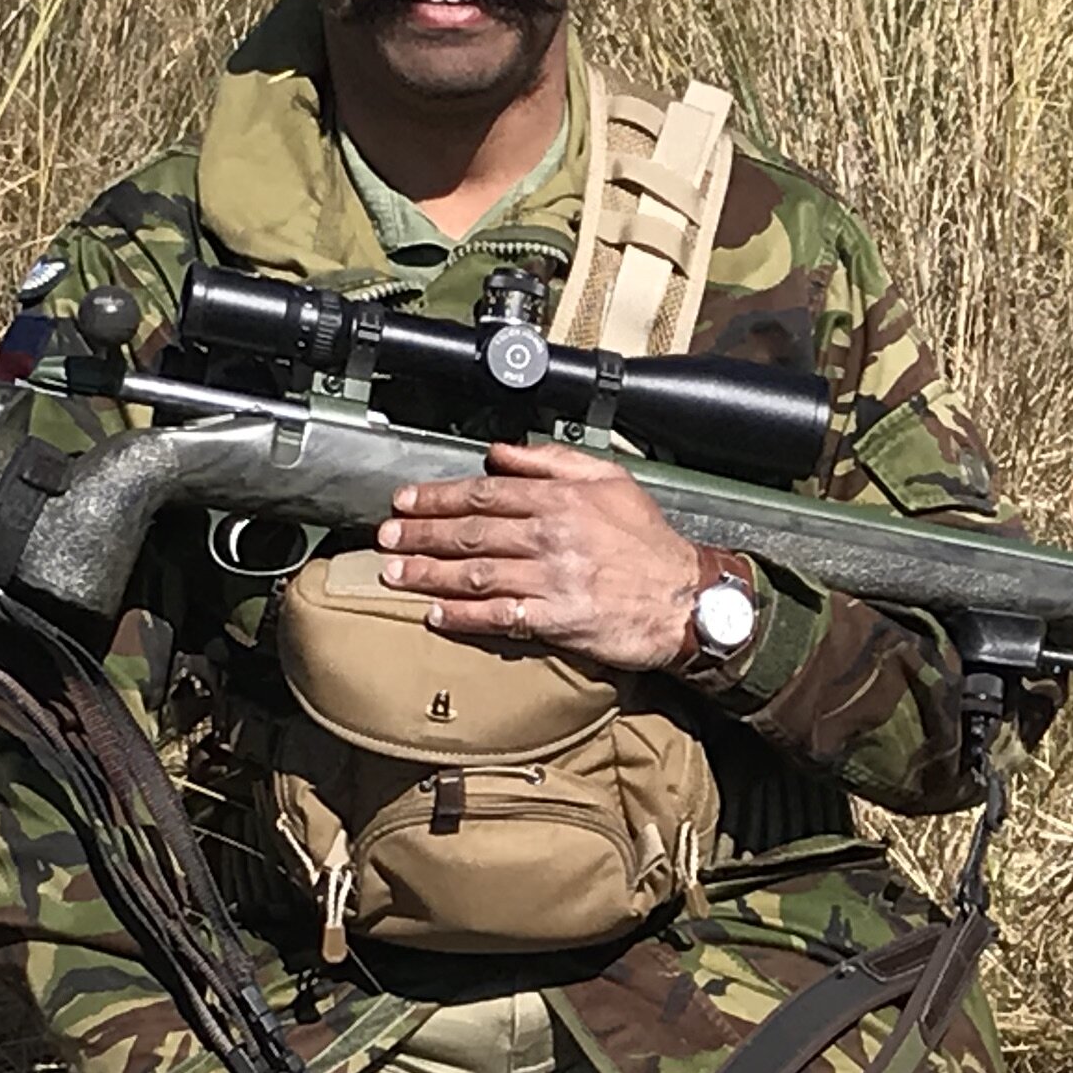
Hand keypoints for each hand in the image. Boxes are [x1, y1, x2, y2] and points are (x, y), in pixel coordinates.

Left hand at [376, 438, 703, 672]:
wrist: (687, 599)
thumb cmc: (649, 542)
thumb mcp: (610, 480)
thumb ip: (553, 460)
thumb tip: (503, 452)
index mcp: (560, 499)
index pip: (484, 492)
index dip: (437, 497)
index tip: (404, 502)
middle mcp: (551, 536)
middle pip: (470, 533)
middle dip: (420, 535)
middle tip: (385, 539)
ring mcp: (553, 580)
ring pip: (475, 574)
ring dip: (428, 574)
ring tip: (394, 574)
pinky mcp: (559, 620)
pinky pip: (500, 616)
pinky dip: (463, 616)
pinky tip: (435, 615)